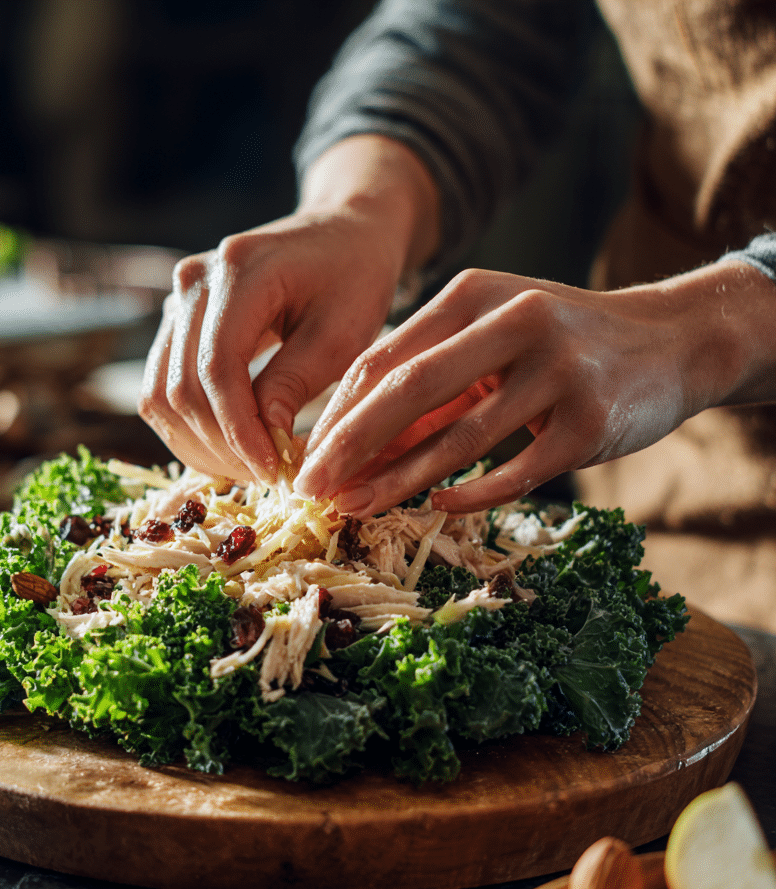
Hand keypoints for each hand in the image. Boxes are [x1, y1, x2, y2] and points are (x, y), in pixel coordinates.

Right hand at [138, 136, 439, 481]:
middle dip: (221, 445)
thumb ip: (296, 382)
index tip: (274, 471)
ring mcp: (176, 301)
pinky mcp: (176, 323)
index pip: (217, 368)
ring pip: (159, 395)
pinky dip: (190, 428)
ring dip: (200, 444)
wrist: (343, 235)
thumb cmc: (354, 279)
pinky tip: (231, 450)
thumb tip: (261, 442)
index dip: (239, 430)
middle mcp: (192, 281)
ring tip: (250, 469)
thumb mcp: (343, 333)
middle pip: (180, 387)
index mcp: (239, 271)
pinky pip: (162, 389)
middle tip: (268, 478)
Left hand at [294, 260, 775, 514]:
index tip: (302, 459)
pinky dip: (472, 493)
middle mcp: (514, 321)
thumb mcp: (490, 340)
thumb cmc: (558, 344)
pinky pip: (516, 470)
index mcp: (473, 295)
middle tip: (310, 493)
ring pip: (459, 438)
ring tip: (355, 509)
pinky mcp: (590, 420)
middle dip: (348, 448)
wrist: (670, 340)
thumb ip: (431, 382)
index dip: (336, 415)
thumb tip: (354, 446)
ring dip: (399, 481)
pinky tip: (438, 508)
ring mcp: (557, 370)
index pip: (383, 360)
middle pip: (409, 393)